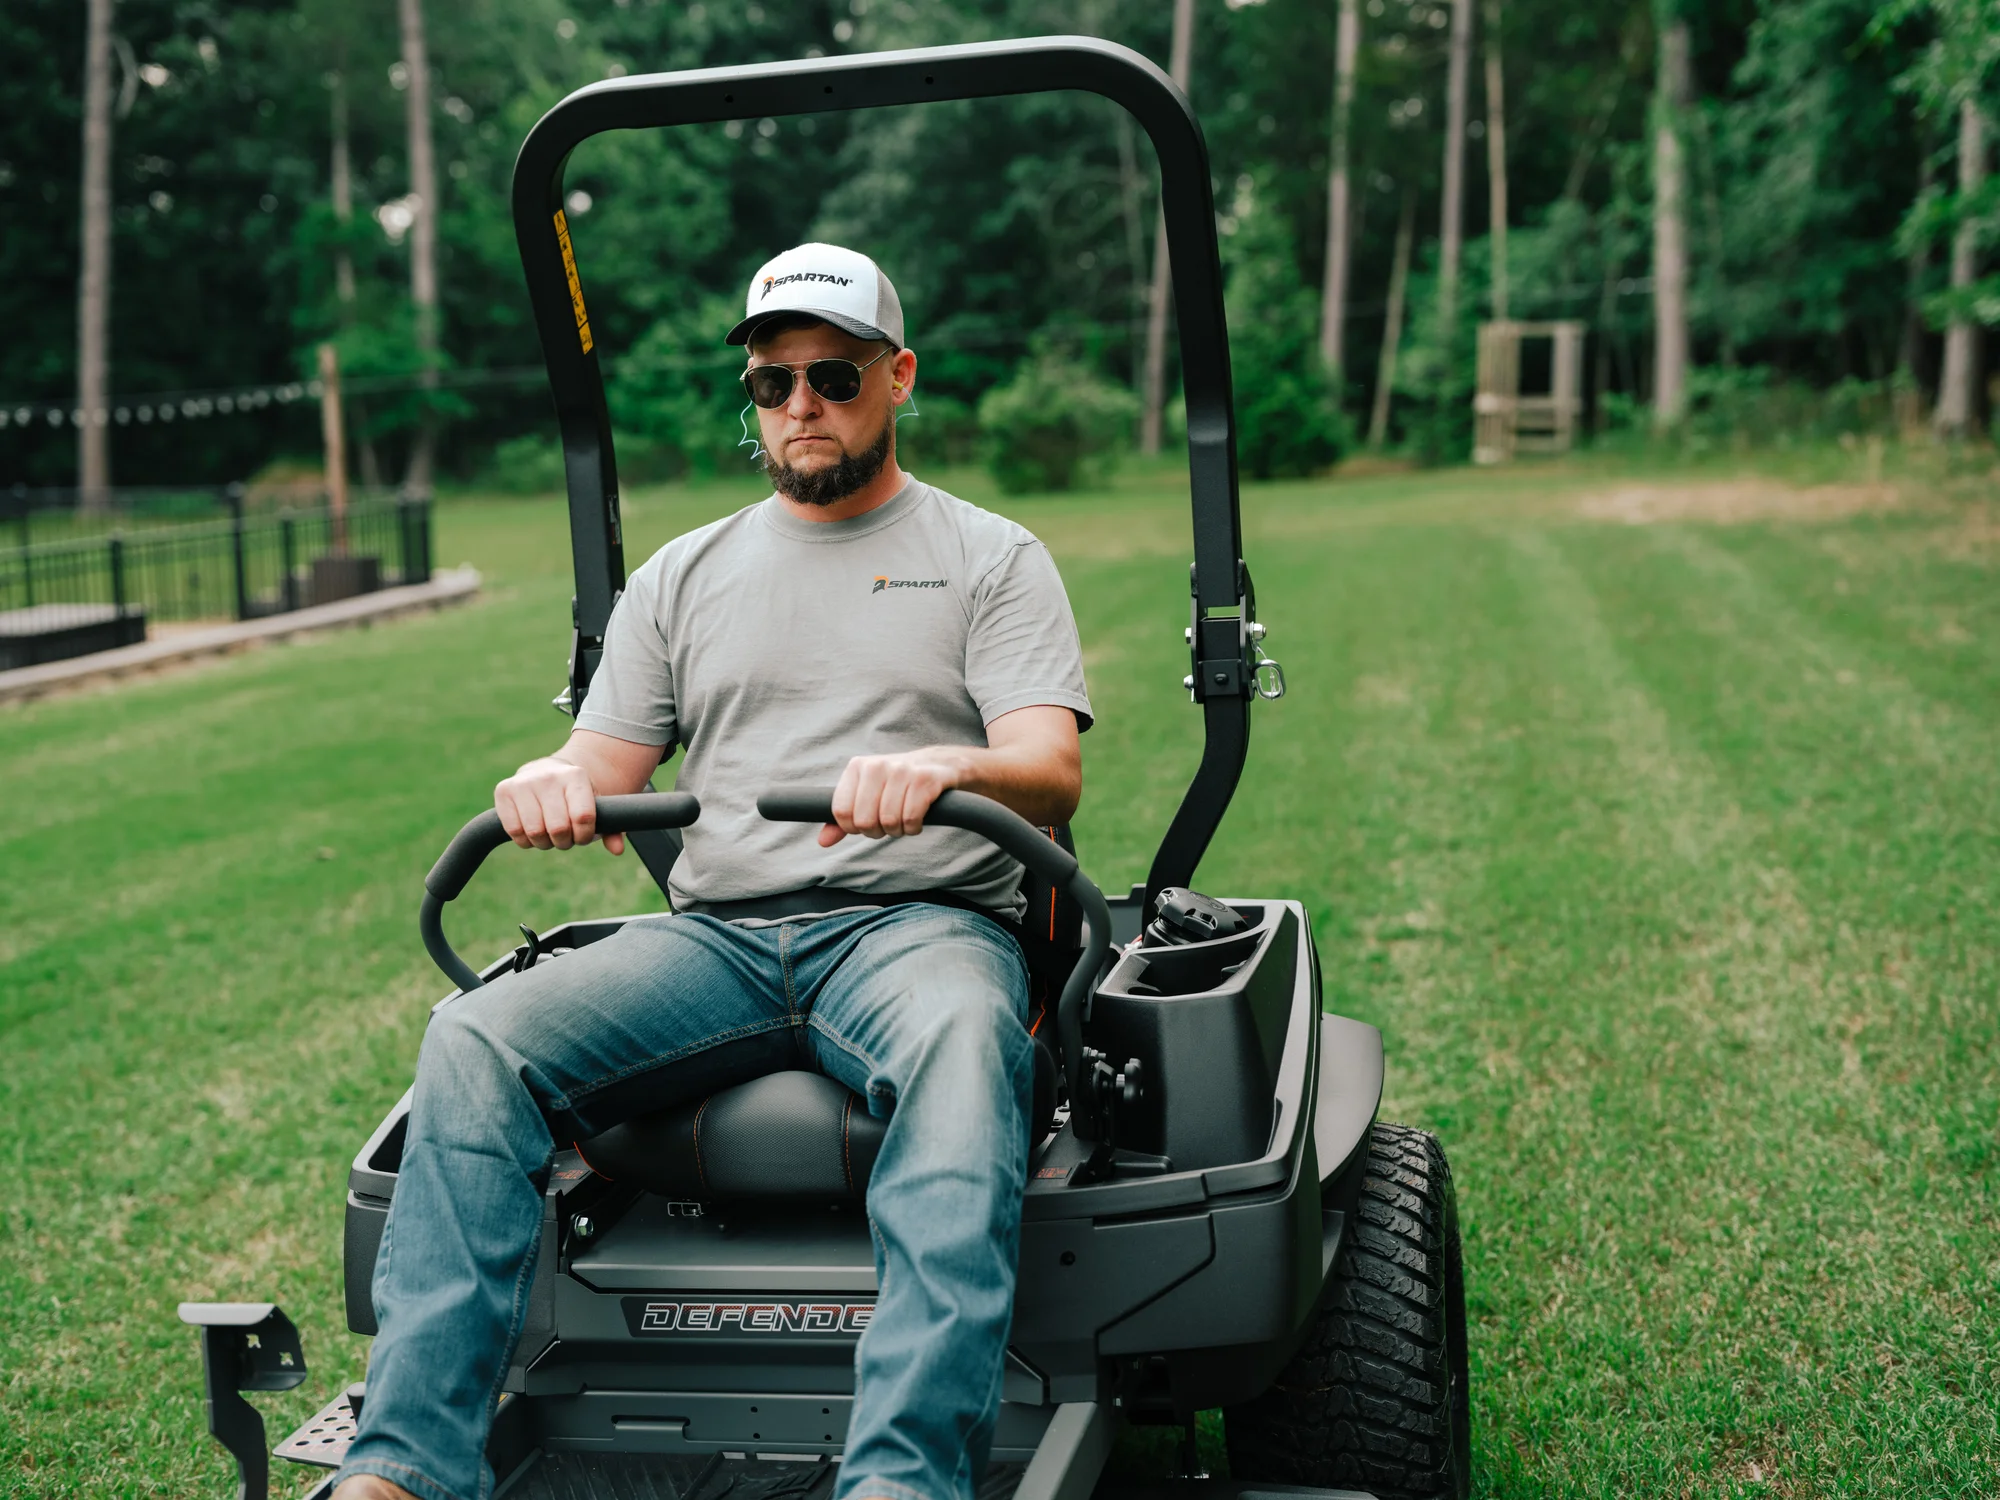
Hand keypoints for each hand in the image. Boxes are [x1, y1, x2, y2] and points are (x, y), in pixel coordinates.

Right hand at [494, 756, 624, 853]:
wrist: (549, 771)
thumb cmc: (576, 796)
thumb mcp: (597, 805)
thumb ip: (612, 827)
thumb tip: (617, 849)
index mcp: (576, 776)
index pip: (583, 817)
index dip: (584, 835)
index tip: (583, 835)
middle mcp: (549, 776)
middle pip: (558, 828)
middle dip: (564, 841)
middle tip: (565, 836)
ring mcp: (523, 782)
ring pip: (535, 832)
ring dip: (544, 842)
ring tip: (549, 834)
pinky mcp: (503, 790)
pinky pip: (514, 830)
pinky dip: (525, 840)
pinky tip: (531, 831)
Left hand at [822, 748, 970, 845]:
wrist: (943, 765)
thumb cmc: (900, 785)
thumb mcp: (868, 795)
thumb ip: (843, 818)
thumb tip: (822, 841)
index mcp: (857, 767)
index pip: (841, 811)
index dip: (854, 827)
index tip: (868, 823)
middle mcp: (877, 766)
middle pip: (864, 821)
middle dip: (878, 831)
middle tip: (889, 823)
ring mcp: (902, 771)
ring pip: (889, 822)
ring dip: (899, 831)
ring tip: (904, 820)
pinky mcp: (925, 780)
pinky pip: (911, 819)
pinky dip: (914, 828)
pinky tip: (918, 820)